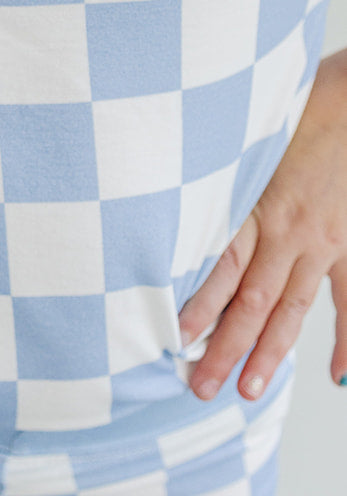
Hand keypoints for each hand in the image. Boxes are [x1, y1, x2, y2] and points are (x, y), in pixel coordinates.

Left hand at [177, 47, 346, 401]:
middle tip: (199, 387)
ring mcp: (324, 242)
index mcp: (257, 205)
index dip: (199, 306)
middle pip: (251, 301)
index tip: (175, 339)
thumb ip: (217, 172)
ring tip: (248, 391)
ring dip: (269, 352)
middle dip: (225, 348)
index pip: (221, 267)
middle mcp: (290, 231)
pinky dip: (345, 340)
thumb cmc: (299, 104)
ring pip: (291, 308)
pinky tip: (335, 375)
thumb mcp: (246, 135)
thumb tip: (167, 184)